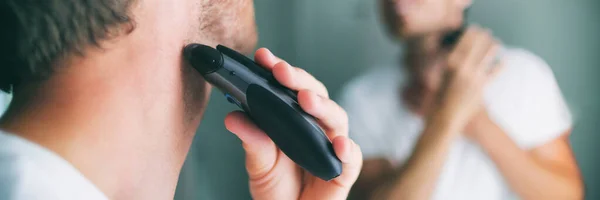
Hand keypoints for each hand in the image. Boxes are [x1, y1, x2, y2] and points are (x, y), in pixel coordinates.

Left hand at [224, 48, 362, 199]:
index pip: (291, 88)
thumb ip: (252, 141)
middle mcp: (316, 128)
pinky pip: (352, 158)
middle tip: (281, 71)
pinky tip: (337, 143)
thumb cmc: (276, 189)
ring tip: (305, 100)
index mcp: (295, 119)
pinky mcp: (343, 172)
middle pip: (316, 96)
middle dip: (299, 80)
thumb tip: (234, 117)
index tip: (263, 57)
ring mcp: (332, 147)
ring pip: (336, 119)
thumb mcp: (258, 164)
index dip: (281, 70)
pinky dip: (347, 149)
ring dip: (321, 106)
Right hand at [434, 25, 502, 130]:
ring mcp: (473, 76)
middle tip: (488, 33)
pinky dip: (500, 66)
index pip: (463, 42)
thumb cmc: (439, 98)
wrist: (445, 117)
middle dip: (484, 37)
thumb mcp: (441, 78)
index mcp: (450, 63)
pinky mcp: (482, 86)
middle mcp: (462, 67)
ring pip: (487, 55)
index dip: (471, 33)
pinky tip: (503, 62)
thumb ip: (450, 67)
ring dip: (493, 47)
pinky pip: (494, 72)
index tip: (475, 29)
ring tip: (496, 43)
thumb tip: (457, 57)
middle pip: (477, 45)